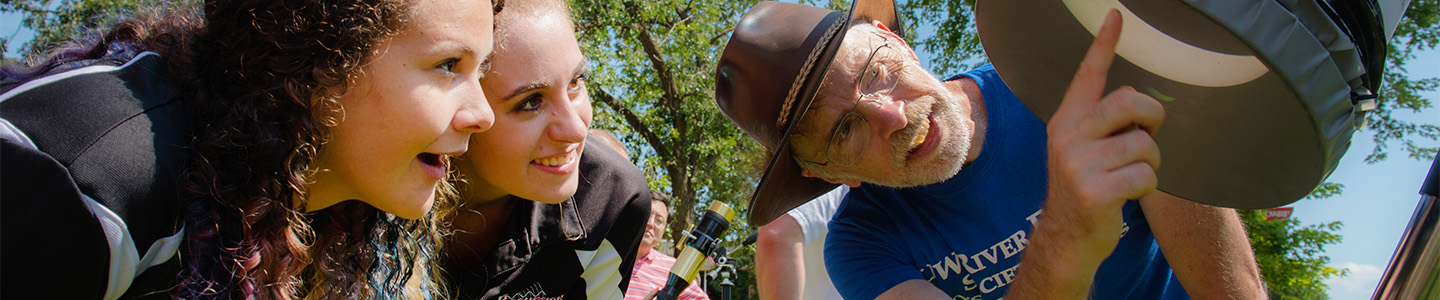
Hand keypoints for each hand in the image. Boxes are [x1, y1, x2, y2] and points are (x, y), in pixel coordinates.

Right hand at [1043, 8, 1164, 268]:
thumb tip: (1144, 106)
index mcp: (1066, 122)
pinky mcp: (1095, 191)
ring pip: (1144, 145)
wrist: (1065, 239)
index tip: (1117, 16)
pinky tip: (1128, 197)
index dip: (1103, 45)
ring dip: (1150, 163)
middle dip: (1151, 117)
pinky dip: (1147, 188)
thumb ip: (1103, 126)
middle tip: (1148, 134)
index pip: (1087, 76)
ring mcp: (1079, 165)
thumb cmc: (1086, 190)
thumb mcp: (1082, 152)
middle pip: (1128, 102)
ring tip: (1131, 177)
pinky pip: (1146, 175)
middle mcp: (1068, 138)